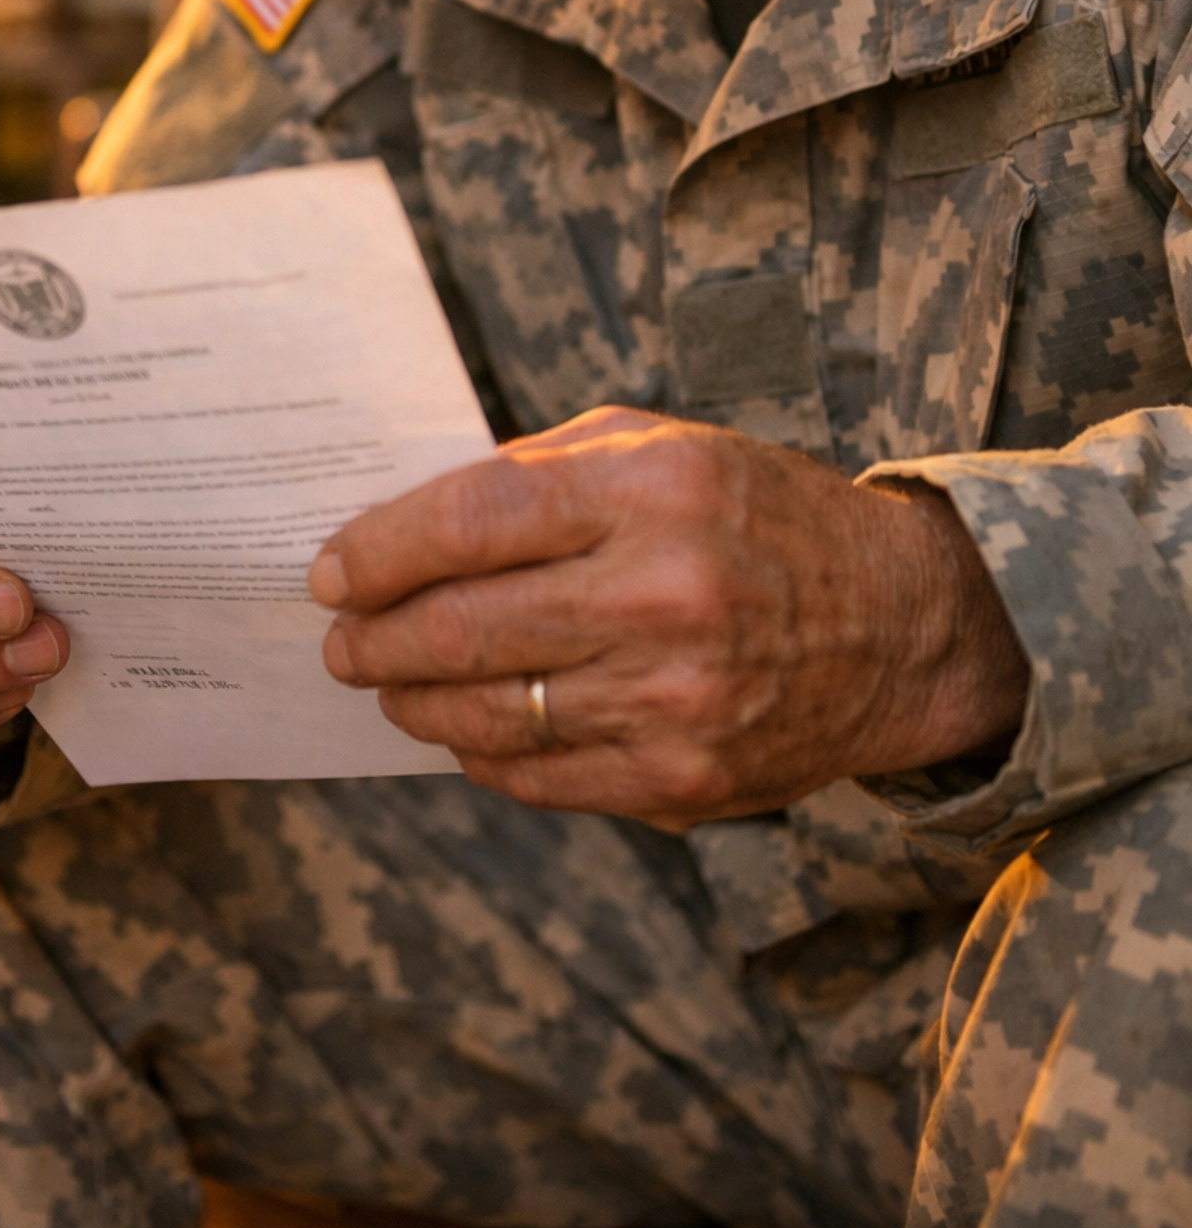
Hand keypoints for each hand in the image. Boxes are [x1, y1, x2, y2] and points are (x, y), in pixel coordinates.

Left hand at [309, 407, 1027, 826]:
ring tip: (388, 683)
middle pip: (463, 627)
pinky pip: (537, 777)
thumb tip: (407, 520)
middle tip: (338, 640)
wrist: (897, 626)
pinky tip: (464, 725)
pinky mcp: (682, 781)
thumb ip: (540, 469)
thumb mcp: (662, 446)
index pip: (469, 520)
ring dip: (413, 701)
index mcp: (652, 491)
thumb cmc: (757, 516)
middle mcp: (663, 595)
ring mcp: (673, 700)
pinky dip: (480, 753)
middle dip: (374, 638)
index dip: (378, 550)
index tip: (330, 570)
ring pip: (487, 713)